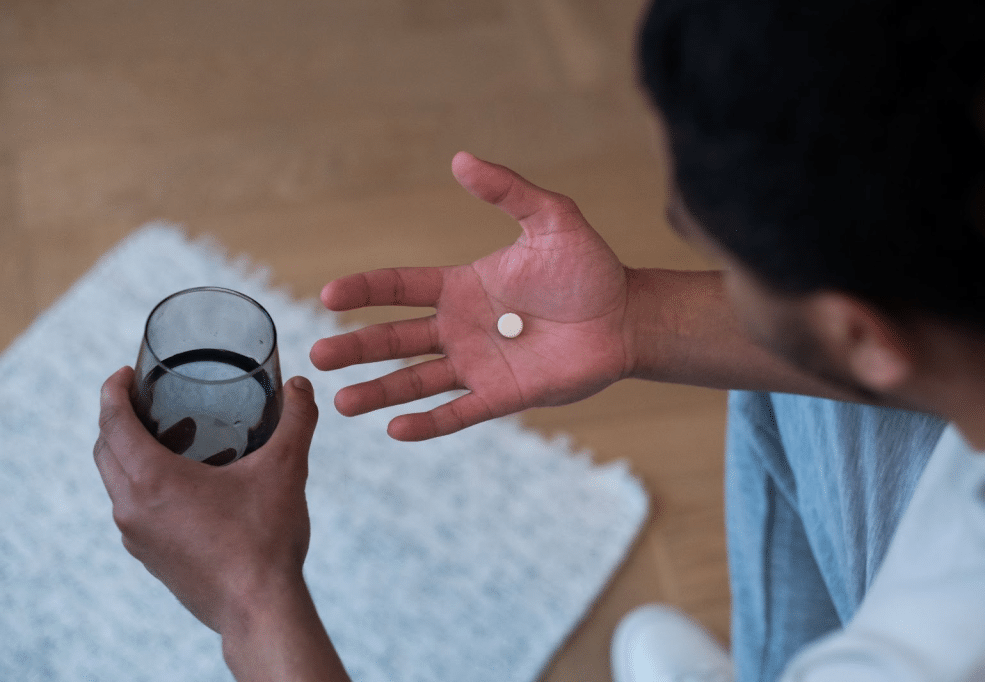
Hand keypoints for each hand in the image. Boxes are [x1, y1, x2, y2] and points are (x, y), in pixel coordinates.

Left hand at [93, 367, 315, 631]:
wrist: (258, 608)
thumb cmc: (265, 538)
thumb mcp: (285, 469)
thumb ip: (296, 421)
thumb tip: (302, 386)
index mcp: (152, 480)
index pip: (112, 423)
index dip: (113, 392)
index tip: (124, 374)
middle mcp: (132, 508)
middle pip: (105, 451)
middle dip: (117, 419)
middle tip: (147, 401)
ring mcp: (137, 538)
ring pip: (116, 484)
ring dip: (130, 455)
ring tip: (168, 440)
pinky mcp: (151, 558)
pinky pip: (132, 511)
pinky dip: (143, 487)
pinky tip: (184, 487)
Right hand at [311, 152, 633, 440]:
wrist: (625, 317)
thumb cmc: (589, 268)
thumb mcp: (551, 218)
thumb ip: (507, 191)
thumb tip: (460, 159)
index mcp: (461, 286)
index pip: (400, 287)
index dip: (365, 291)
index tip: (329, 295)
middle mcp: (460, 327)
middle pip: (395, 339)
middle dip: (356, 348)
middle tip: (318, 357)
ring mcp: (478, 364)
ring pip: (416, 381)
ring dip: (379, 391)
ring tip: (341, 402)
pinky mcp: (502, 396)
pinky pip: (458, 412)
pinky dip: (428, 423)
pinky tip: (395, 429)